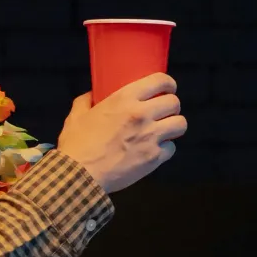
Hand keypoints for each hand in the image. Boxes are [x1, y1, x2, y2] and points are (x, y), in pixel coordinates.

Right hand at [55, 73, 184, 193]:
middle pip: (174, 102)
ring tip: (164, 130)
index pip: (160, 81)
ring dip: (173, 126)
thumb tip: (92, 94)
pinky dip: (166, 149)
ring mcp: (151, 136)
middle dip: (171, 106)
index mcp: (124, 99)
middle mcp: (142, 114)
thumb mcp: (77, 116)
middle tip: (163, 112)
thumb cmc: (76, 144)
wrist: (79, 175)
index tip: (167, 88)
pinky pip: (172, 148)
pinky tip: (155, 149)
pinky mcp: (155, 157)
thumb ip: (86, 101)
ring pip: (180, 124)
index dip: (168, 84)